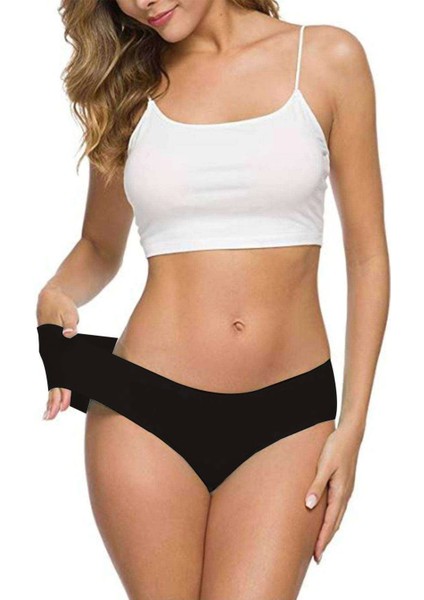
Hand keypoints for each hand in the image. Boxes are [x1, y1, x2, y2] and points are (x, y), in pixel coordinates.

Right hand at [37, 284, 79, 419]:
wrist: (52, 298)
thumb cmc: (61, 306)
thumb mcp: (67, 312)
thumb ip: (69, 324)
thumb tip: (69, 335)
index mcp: (52, 345)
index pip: (57, 372)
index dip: (60, 388)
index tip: (61, 403)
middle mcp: (49, 352)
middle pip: (53, 378)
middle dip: (54, 397)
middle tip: (53, 415)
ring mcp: (51, 354)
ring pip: (54, 377)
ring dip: (55, 394)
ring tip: (55, 412)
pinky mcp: (55, 352)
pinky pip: (58, 371)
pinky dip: (59, 383)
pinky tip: (62, 395)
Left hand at [304, 422, 362, 562]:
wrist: (350, 434)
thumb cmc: (335, 447)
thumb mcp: (323, 466)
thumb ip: (316, 486)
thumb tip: (309, 506)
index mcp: (339, 492)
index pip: (330, 522)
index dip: (322, 539)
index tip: (317, 554)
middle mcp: (344, 494)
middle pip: (334, 523)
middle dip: (326, 540)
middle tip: (317, 556)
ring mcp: (346, 489)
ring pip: (337, 516)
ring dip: (329, 530)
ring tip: (320, 542)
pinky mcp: (344, 484)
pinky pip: (338, 507)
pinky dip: (332, 518)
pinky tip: (327, 518)